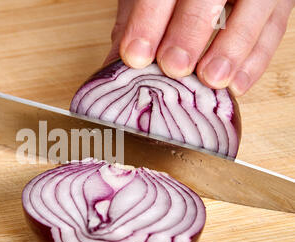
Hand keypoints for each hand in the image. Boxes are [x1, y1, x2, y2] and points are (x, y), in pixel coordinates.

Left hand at [105, 0, 293, 95]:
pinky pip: (275, 27)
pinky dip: (257, 58)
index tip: (136, 55)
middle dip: (191, 31)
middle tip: (175, 67)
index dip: (149, 20)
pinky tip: (236, 85)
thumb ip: (132, 25)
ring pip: (254, 7)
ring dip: (233, 47)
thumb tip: (112, 69)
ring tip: (212, 79)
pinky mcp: (277, 1)